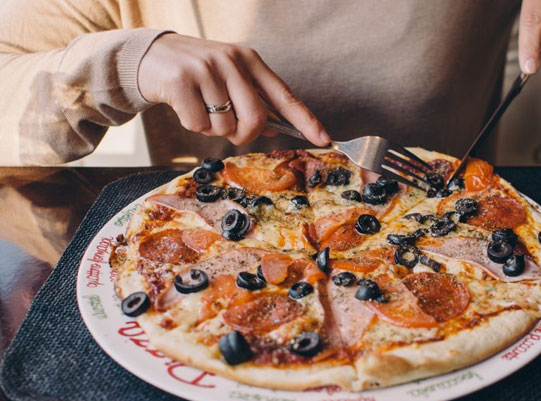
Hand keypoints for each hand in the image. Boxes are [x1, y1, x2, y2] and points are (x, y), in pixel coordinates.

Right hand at [138, 34, 329, 146]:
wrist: (150, 56)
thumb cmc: (197, 73)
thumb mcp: (228, 77)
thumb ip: (252, 100)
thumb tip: (272, 130)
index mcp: (249, 61)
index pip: (284, 95)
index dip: (306, 120)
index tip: (324, 139)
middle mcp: (231, 61)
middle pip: (256, 120)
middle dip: (244, 135)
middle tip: (229, 128)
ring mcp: (206, 69)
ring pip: (224, 127)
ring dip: (212, 129)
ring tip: (200, 106)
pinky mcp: (181, 81)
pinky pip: (198, 125)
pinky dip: (193, 125)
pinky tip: (185, 106)